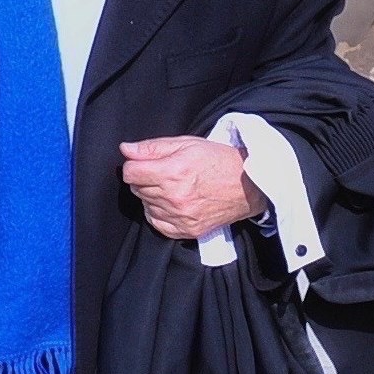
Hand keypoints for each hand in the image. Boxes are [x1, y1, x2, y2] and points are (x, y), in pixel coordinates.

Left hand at [120, 135, 266, 239]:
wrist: (247, 184)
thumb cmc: (217, 160)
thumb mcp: (185, 143)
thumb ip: (151, 147)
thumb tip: (125, 149)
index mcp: (172, 172)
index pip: (130, 173)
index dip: (133, 165)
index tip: (142, 163)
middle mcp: (174, 197)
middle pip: (137, 189)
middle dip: (144, 179)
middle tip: (163, 172)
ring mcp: (181, 216)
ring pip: (145, 205)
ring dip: (151, 196)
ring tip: (171, 186)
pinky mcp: (187, 230)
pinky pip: (156, 223)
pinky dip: (158, 213)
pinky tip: (170, 203)